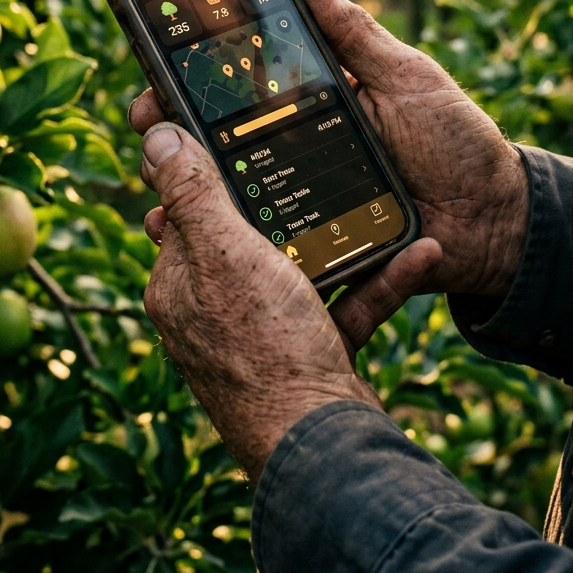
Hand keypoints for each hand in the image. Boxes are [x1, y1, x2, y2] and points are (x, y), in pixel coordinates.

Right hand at [128, 0, 527, 355]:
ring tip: (155, 191)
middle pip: (231, 142)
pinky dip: (230, 243)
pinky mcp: (320, 245)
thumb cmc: (459, 143)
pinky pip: (269, 246)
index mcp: (324, 106)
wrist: (497, 224)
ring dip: (191, 192)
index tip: (160, 67)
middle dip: (181, 132)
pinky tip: (191, 240)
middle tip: (146, 123)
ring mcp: (310, 200)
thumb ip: (359, 35)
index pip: (251, 88)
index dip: (204, 78)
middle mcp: (307, 151)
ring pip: (238, 197)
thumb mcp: (410, 78)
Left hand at [136, 123, 440, 480]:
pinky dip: (379, 278)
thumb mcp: (225, 253)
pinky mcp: (313, 350)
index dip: (209, 166)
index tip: (241, 129)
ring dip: (348, 236)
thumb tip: (154, 135)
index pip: (184, 208)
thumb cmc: (264, 347)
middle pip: (251, 233)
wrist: (323, 444)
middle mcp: (215, 306)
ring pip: (306, 265)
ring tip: (381, 199)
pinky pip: (346, 301)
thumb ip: (192, 193)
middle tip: (321, 156)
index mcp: (180, 280)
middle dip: (289, 199)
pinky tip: (418, 252)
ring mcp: (266, 330)